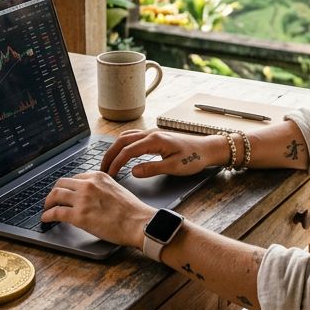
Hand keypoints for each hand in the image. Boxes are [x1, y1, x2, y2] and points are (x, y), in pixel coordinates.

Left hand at [41, 170, 153, 247]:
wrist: (138, 222)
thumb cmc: (132, 210)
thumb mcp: (115, 189)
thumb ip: (100, 189)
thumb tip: (90, 198)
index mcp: (98, 176)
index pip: (74, 178)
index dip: (67, 186)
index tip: (64, 193)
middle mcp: (88, 184)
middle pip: (61, 183)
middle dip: (54, 192)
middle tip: (51, 200)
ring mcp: (82, 199)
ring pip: (55, 196)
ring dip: (47, 203)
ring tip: (46, 209)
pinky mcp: (79, 216)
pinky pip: (56, 213)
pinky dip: (47, 215)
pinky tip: (46, 219)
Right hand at [100, 129, 223, 178]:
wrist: (207, 149)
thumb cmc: (194, 158)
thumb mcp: (174, 167)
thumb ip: (152, 169)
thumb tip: (133, 171)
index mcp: (154, 140)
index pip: (127, 151)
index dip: (116, 163)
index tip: (108, 175)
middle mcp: (151, 134)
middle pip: (122, 141)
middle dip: (109, 155)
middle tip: (101, 169)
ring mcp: (152, 133)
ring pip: (126, 137)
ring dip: (115, 149)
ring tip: (108, 162)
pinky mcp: (155, 137)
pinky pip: (133, 137)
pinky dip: (122, 145)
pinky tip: (121, 153)